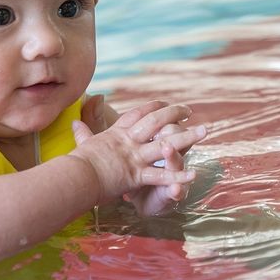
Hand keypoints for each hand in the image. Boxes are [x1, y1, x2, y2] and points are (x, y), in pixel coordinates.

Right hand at [70, 101, 205, 205]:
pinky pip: (160, 176)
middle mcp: (128, 142)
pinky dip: (177, 176)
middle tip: (190, 110)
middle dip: (175, 114)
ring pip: (165, 144)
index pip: (138, 114)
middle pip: (156, 121)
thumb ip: (83, 131)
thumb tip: (73, 119)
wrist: (74, 176)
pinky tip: (194, 173)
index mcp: (117, 134)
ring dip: (187, 137)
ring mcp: (134, 157)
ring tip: (205, 131)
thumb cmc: (77, 163)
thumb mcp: (82, 143)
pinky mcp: (136, 175)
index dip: (154, 107)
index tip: (166, 103)